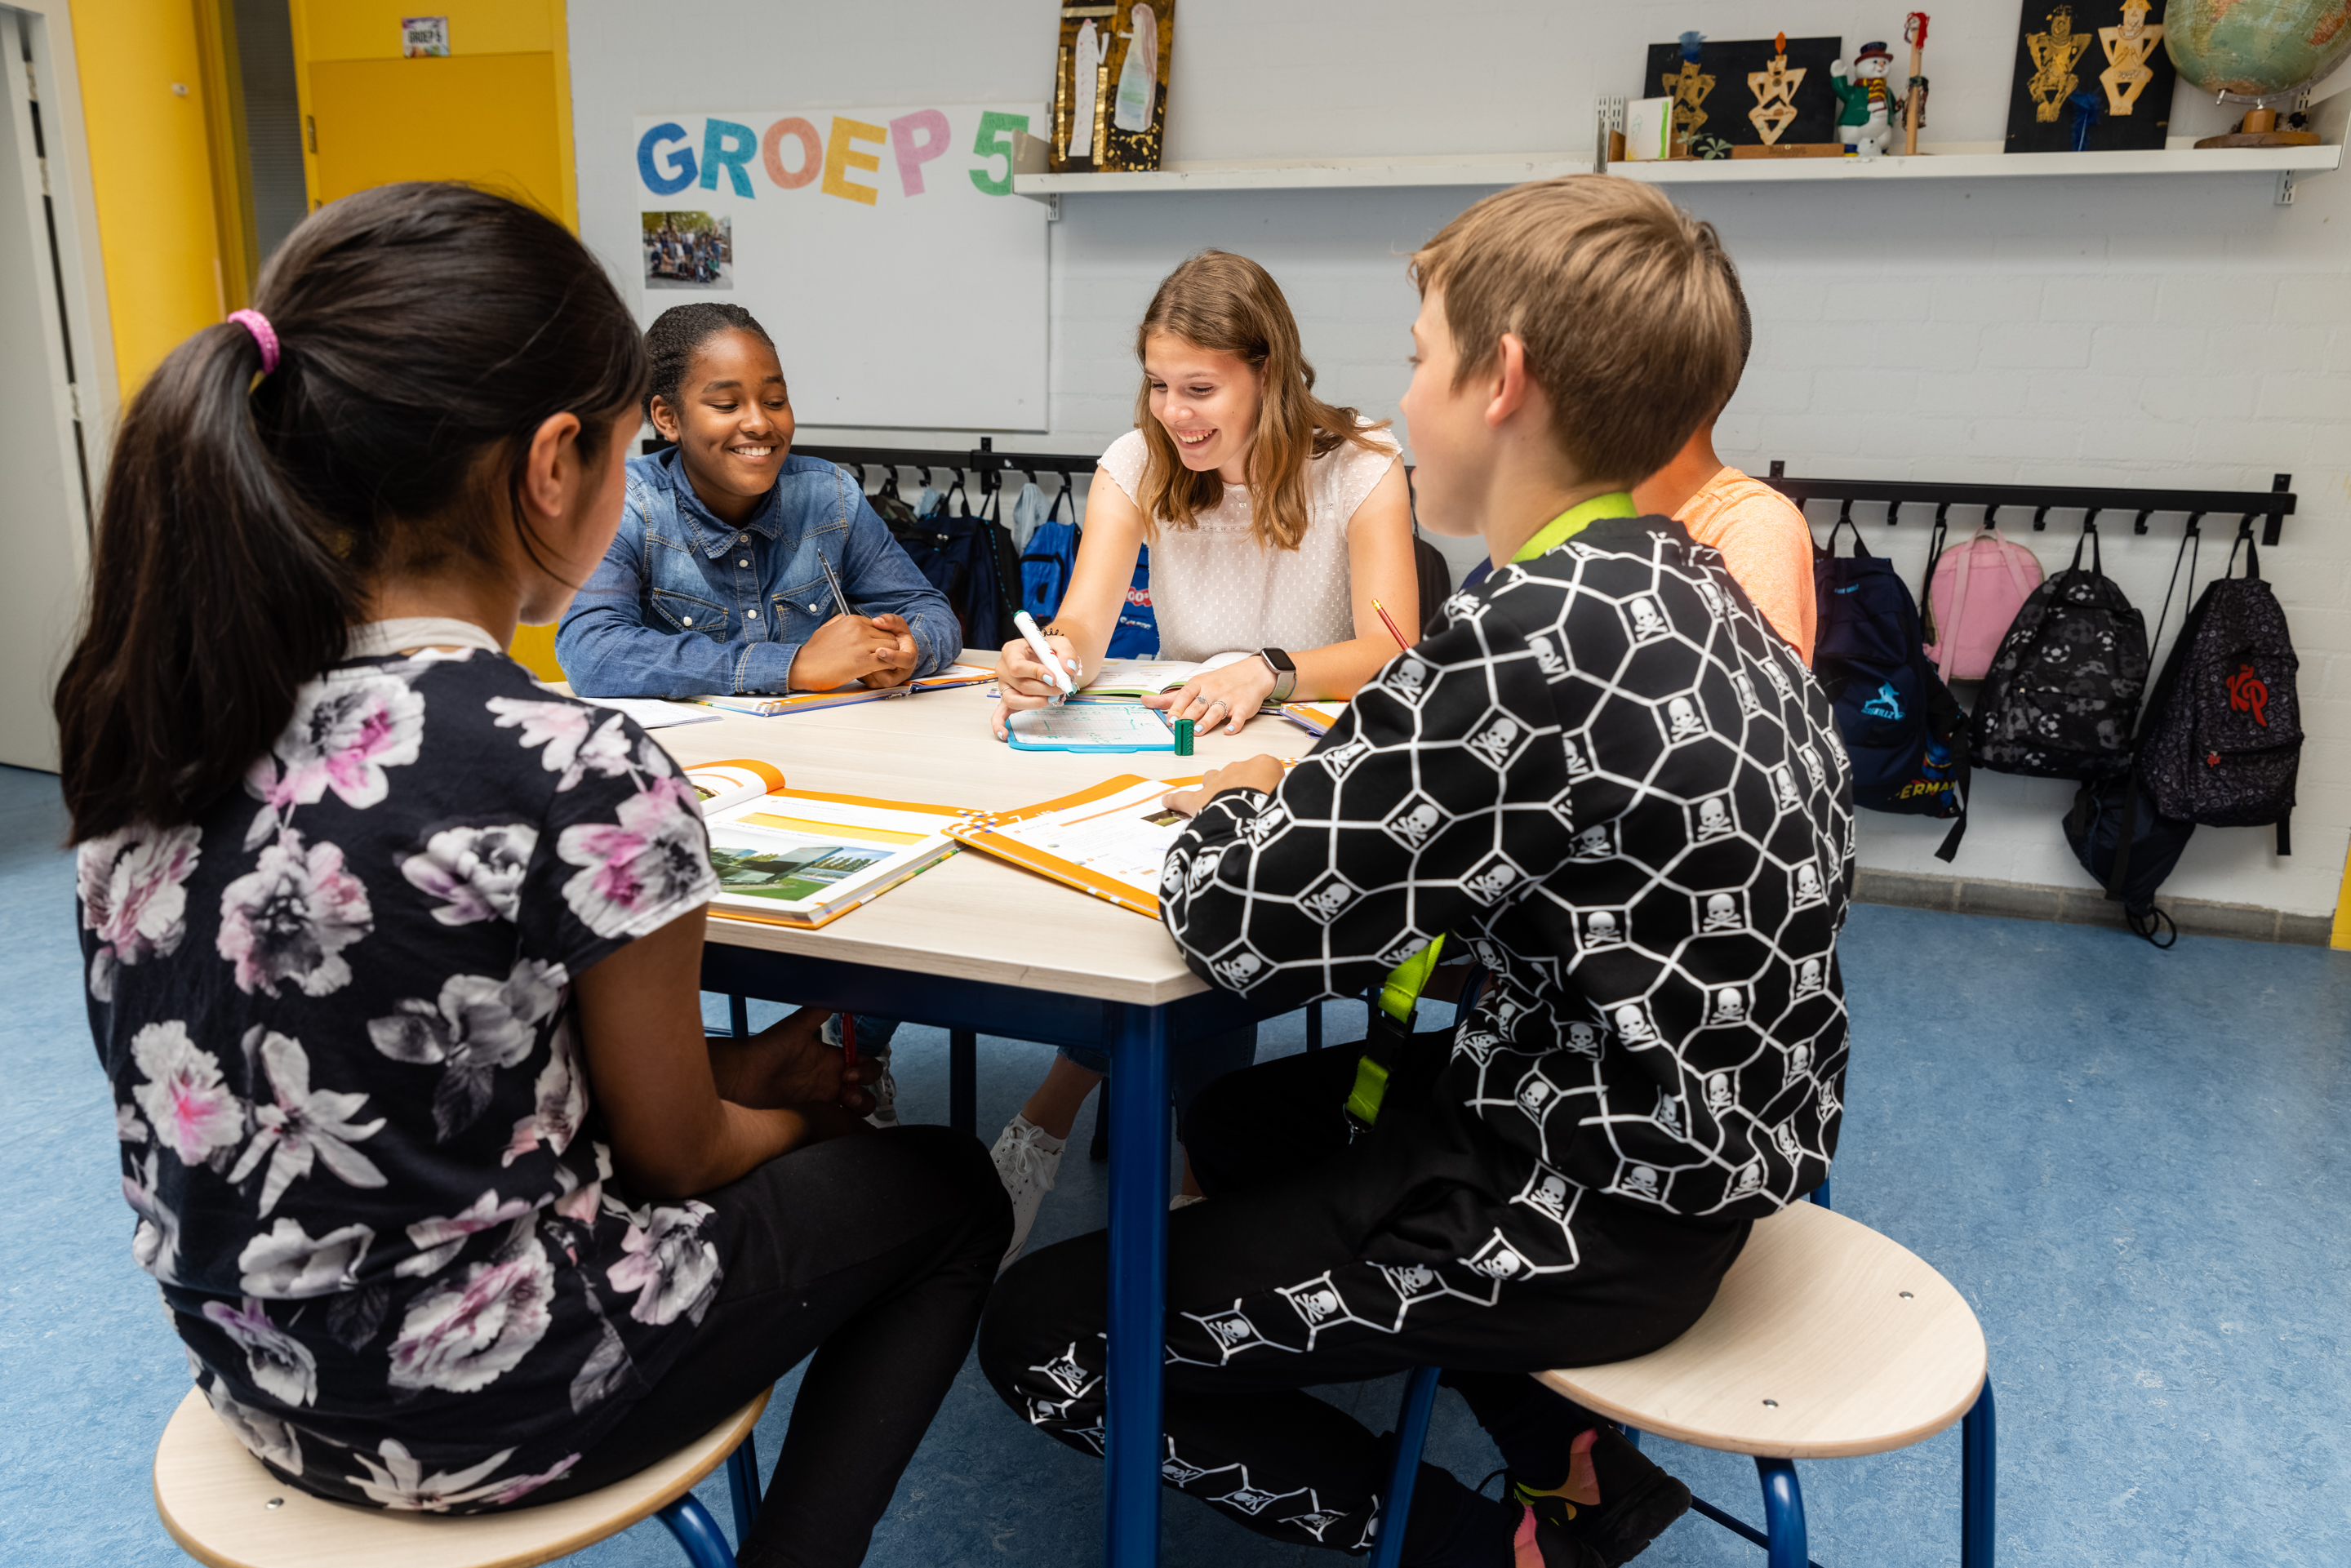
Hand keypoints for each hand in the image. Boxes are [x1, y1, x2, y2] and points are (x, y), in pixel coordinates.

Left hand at [709, 1007, 873, 1116]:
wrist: (741, 1076)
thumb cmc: (766, 1049)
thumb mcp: (796, 1027)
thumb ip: (818, 1011)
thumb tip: (840, 993)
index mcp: (830, 1059)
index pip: (864, 1062)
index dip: (866, 1067)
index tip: (850, 1070)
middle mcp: (830, 1079)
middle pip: (866, 1086)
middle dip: (866, 1087)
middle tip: (846, 1087)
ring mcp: (821, 1098)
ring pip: (857, 1106)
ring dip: (861, 1105)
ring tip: (847, 1104)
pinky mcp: (811, 1115)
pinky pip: (838, 1122)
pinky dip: (847, 1123)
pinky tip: (837, 1118)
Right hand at [790, 614, 910, 691]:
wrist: (803, 666)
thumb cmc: (813, 652)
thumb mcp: (827, 628)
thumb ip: (840, 622)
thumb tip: (847, 618)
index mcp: (852, 620)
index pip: (880, 626)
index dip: (880, 639)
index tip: (877, 649)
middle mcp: (859, 629)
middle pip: (889, 636)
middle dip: (889, 648)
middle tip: (883, 659)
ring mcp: (862, 644)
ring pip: (892, 647)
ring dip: (891, 658)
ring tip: (882, 666)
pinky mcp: (863, 661)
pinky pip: (888, 661)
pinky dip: (888, 667)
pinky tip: (881, 671)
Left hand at [858, 612, 918, 688]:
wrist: (892, 648)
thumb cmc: (897, 637)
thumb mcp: (898, 625)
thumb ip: (891, 620)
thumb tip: (877, 621)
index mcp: (909, 657)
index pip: (905, 660)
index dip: (893, 657)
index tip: (880, 651)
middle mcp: (901, 672)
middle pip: (889, 674)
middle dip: (875, 664)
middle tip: (863, 652)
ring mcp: (890, 679)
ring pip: (877, 679)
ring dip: (867, 668)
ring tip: (861, 654)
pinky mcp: (879, 684)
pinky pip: (869, 682)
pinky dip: (862, 672)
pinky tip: (859, 661)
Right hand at [993, 630, 1080, 739]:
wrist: (1045, 657)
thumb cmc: (1047, 650)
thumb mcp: (1059, 643)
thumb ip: (1066, 652)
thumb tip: (1067, 669)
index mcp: (1011, 651)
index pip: (1018, 666)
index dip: (1036, 673)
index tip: (1054, 677)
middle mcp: (1003, 669)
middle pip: (1020, 685)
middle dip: (1044, 689)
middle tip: (1061, 688)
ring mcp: (1004, 686)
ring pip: (1015, 700)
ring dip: (1036, 702)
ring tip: (1052, 698)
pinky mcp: (1007, 699)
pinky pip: (999, 714)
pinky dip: (999, 725)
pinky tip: (1004, 734)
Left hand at [1143, 656, 1276, 736]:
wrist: (1252, 673)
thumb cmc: (1220, 681)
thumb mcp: (1195, 685)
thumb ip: (1171, 697)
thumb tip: (1145, 701)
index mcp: (1199, 684)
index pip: (1185, 694)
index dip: (1176, 707)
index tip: (1169, 719)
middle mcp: (1213, 691)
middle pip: (1198, 705)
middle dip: (1188, 716)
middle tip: (1179, 727)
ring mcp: (1228, 699)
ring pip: (1216, 711)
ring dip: (1207, 721)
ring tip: (1199, 731)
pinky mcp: (1243, 707)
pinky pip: (1239, 716)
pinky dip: (1235, 724)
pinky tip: (1229, 730)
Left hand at [1161, 754, 1284, 816]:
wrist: (1252, 813)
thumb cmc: (1273, 804)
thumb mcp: (1291, 795)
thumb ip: (1287, 794)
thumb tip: (1290, 802)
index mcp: (1263, 764)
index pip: (1265, 770)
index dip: (1266, 784)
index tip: (1269, 795)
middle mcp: (1238, 768)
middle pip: (1237, 774)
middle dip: (1241, 787)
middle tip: (1247, 804)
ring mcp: (1216, 781)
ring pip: (1212, 780)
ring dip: (1214, 790)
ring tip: (1218, 804)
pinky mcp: (1197, 799)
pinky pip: (1182, 798)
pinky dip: (1175, 801)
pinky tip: (1168, 802)